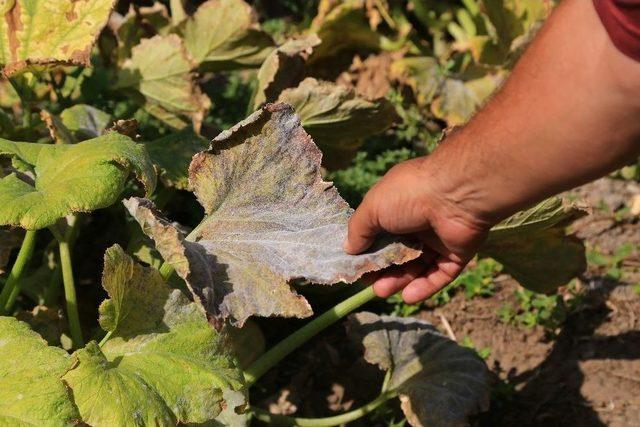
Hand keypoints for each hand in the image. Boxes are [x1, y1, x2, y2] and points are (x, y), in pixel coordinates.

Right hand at [344, 156, 492, 302]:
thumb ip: (359, 230)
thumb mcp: (373, 208)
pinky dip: (425, 286)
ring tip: (383, 291)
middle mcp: (418, 221)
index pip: (380, 232)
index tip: (356, 265)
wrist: (457, 195)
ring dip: (400, 280)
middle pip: (398, 253)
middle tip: (369, 283)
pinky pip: (440, 274)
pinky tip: (409, 297)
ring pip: (417, 266)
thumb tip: (348, 249)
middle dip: (383, 269)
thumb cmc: (409, 195)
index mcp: (398, 206)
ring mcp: (439, 238)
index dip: (368, 250)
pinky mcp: (457, 254)